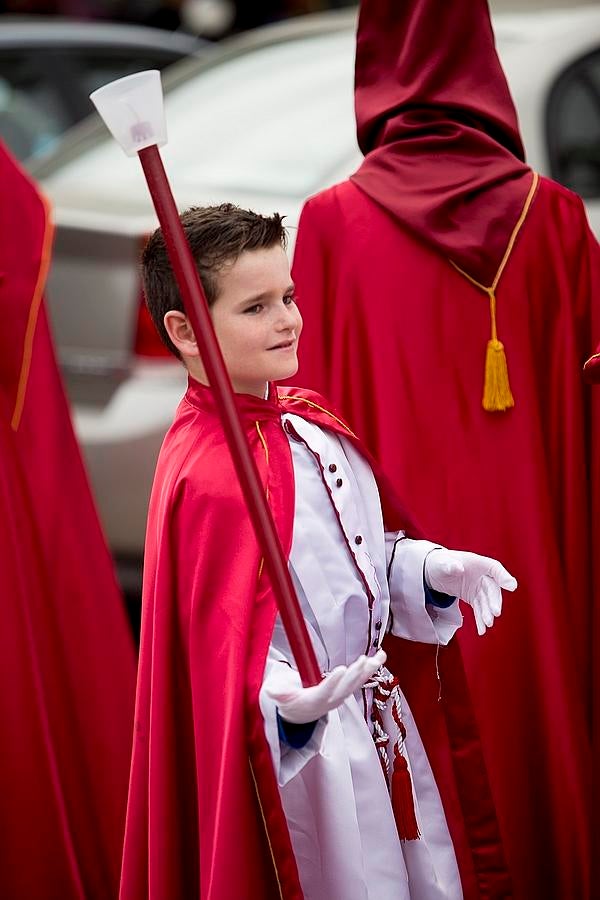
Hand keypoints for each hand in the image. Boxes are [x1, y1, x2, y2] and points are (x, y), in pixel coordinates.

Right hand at [266, 649, 386, 723]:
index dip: (333, 682)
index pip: (324, 692)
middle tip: (363, 662)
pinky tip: (381, 656)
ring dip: (367, 671)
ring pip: (356, 684)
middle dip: (355, 675)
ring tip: (377, 658)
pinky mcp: (346, 689)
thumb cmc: (288, 702)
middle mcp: (330, 701)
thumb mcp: (279, 698)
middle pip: (345, 689)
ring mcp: (340, 696)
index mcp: (313, 702)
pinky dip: (371, 667)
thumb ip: (278, 693)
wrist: (300, 715)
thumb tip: (272, 691)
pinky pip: (360, 678)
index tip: (341, 669)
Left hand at [425, 549, 516, 635]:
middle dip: (494, 601)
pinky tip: (481, 630)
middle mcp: (482, 575)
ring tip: (487, 624)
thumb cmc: (440, 563)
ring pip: (486, 601)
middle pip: (492, 588)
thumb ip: (449, 565)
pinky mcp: (474, 598)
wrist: (435, 572)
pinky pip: (479, 609)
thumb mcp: (442, 563)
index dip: (504, 577)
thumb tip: (458, 568)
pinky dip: (480, 619)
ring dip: (488, 613)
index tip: (512, 587)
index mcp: (478, 562)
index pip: (494, 568)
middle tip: (495, 613)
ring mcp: (479, 588)